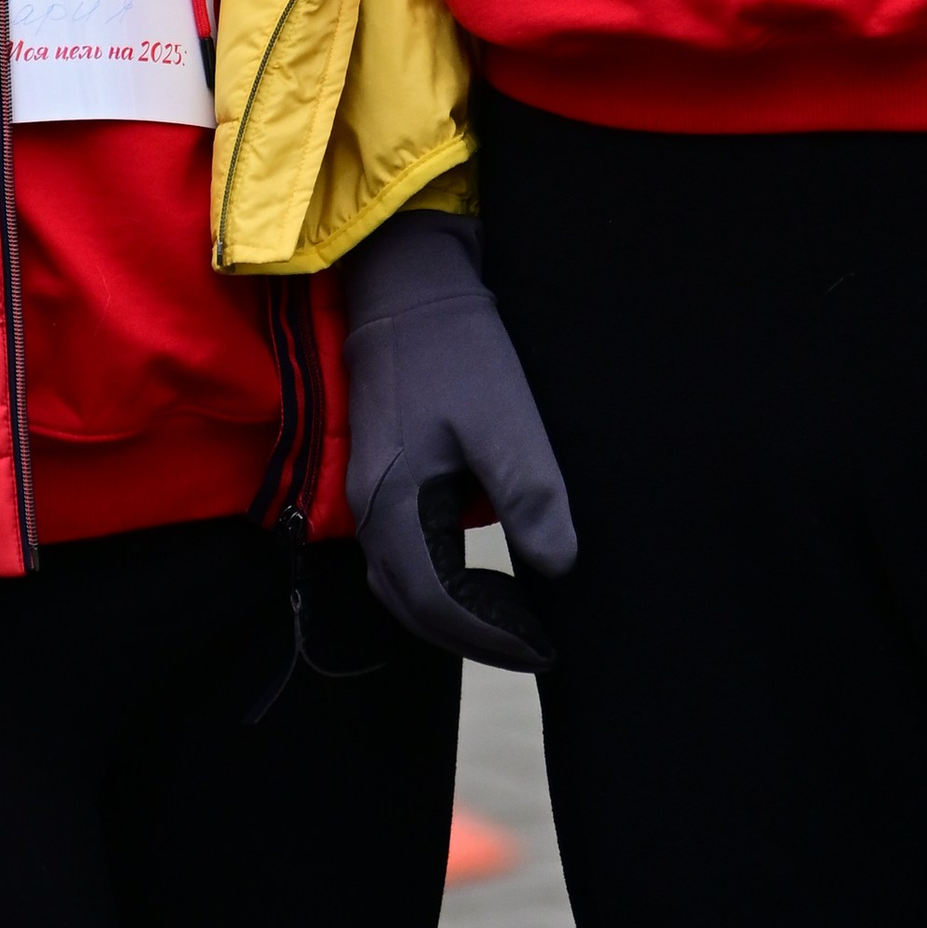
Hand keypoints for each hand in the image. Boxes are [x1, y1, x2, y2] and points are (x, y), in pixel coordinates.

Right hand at [342, 210, 577, 669]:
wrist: (406, 280)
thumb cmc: (456, 347)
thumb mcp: (505, 418)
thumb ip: (531, 495)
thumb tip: (559, 567)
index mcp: (393, 505)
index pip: (436, 605)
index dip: (492, 637)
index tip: (543, 647)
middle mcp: (368, 509)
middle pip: (410, 604)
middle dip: (470, 635)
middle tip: (533, 642)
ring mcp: (367, 489)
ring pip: (400, 581)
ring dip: (451, 610)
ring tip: (512, 613)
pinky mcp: (378, 468)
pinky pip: (400, 549)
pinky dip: (436, 576)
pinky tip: (479, 566)